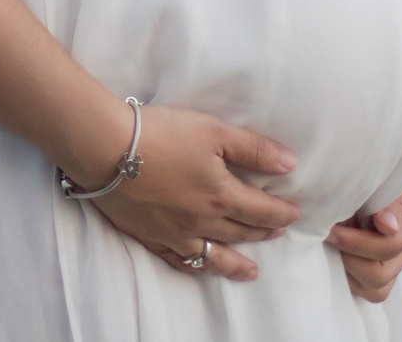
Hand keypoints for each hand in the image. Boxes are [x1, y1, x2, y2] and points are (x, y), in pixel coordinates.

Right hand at [82, 103, 301, 281]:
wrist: (106, 149)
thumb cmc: (161, 134)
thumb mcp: (213, 130)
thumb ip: (253, 149)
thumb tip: (289, 164)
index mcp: (221, 194)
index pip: (261, 209)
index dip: (281, 212)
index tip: (295, 213)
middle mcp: (202, 221)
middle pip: (241, 232)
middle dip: (263, 232)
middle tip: (278, 232)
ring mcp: (175, 233)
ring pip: (214, 255)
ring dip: (236, 263)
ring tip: (251, 271)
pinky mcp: (150, 235)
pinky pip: (179, 259)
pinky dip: (196, 266)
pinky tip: (202, 267)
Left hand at [326, 146, 401, 302]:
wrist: (392, 130)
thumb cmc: (395, 135)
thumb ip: (395, 190)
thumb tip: (387, 227)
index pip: (390, 245)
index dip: (358, 242)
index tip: (331, 227)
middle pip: (381, 274)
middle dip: (350, 257)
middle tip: (327, 231)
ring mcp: (395, 246)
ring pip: (374, 285)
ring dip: (347, 268)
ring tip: (329, 237)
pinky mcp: (378, 247)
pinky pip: (363, 278)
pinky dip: (345, 269)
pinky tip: (330, 240)